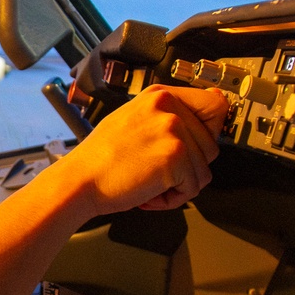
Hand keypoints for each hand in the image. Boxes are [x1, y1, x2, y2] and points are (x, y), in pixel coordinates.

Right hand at [64, 84, 228, 215]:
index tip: (194, 148)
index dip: (211, 131)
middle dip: (188, 168)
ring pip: (204, 170)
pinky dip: (173, 199)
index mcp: (159, 95)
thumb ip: (168, 115)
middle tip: (156, 173)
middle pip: (211, 146)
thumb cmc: (101, 158)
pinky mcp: (175, 156)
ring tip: (149, 184)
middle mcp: (169, 107)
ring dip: (179, 186)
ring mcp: (173, 130)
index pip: (215, 104)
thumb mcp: (134, 119)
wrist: (79, 180)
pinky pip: (193, 188)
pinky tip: (148, 194)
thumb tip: (211, 105)